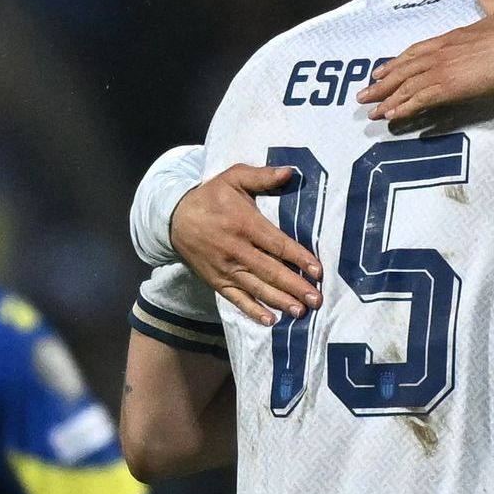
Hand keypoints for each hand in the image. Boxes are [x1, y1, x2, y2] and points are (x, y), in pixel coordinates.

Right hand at [173, 164, 325, 322]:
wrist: (175, 218)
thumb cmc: (211, 197)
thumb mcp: (234, 178)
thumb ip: (261, 176)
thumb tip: (290, 171)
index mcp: (245, 224)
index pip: (277, 245)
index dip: (299, 258)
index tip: (318, 270)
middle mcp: (237, 250)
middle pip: (271, 271)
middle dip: (295, 287)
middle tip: (317, 299)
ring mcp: (227, 269)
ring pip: (257, 288)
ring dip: (280, 301)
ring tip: (300, 311)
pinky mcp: (218, 281)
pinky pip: (237, 300)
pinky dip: (253, 311)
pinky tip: (270, 321)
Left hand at [360, 0, 493, 127]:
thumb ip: (489, 1)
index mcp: (450, 38)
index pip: (415, 51)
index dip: (396, 62)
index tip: (381, 71)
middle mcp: (440, 54)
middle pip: (404, 70)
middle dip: (383, 83)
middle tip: (365, 95)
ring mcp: (442, 71)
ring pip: (406, 86)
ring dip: (387, 100)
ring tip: (372, 112)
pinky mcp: (448, 89)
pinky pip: (419, 100)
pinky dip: (403, 108)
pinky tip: (391, 116)